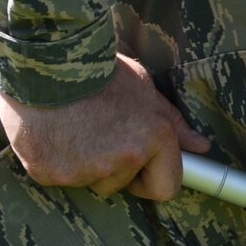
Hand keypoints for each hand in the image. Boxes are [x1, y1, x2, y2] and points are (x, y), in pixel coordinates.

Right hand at [0, 54, 210, 199]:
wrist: (44, 58)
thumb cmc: (98, 70)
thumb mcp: (143, 90)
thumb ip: (172, 124)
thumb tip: (201, 146)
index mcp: (154, 138)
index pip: (166, 188)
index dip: (152, 176)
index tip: (139, 163)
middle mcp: (123, 159)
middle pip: (121, 184)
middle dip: (112, 166)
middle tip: (95, 129)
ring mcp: (84, 170)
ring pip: (88, 181)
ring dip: (82, 163)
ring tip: (72, 126)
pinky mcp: (49, 173)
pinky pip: (56, 177)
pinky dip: (53, 160)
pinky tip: (52, 131)